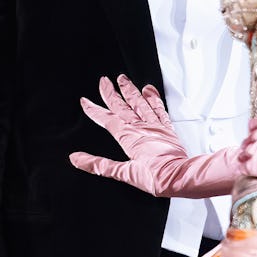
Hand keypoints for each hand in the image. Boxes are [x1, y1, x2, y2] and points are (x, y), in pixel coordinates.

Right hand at [71, 75, 241, 198]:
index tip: (85, 101)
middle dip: (111, 93)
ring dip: (130, 90)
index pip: (107, 119)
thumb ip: (99, 165)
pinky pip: (158, 108)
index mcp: (128, 137)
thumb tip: (77, 159)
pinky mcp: (166, 128)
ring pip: (139, 103)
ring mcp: (154, 126)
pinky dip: (153, 98)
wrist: (179, 176)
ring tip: (123, 79)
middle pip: (122, 106)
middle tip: (103, 81)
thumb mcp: (123, 174)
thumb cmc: (155, 176)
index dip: (94, 110)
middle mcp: (140, 127)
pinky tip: (148, 90)